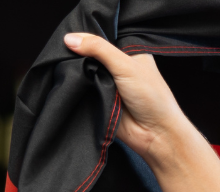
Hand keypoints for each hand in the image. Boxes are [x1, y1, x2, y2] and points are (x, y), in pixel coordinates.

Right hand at [63, 33, 192, 167]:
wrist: (155, 135)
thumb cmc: (152, 99)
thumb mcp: (126, 65)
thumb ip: (99, 49)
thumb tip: (70, 39)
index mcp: (130, 50)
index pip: (104, 33)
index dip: (89, 31)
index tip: (71, 28)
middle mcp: (118, 64)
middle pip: (90, 50)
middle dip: (78, 50)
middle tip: (64, 48)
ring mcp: (107, 81)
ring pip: (82, 68)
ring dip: (75, 68)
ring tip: (65, 64)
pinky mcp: (98, 97)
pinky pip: (80, 86)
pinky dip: (74, 84)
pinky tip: (67, 79)